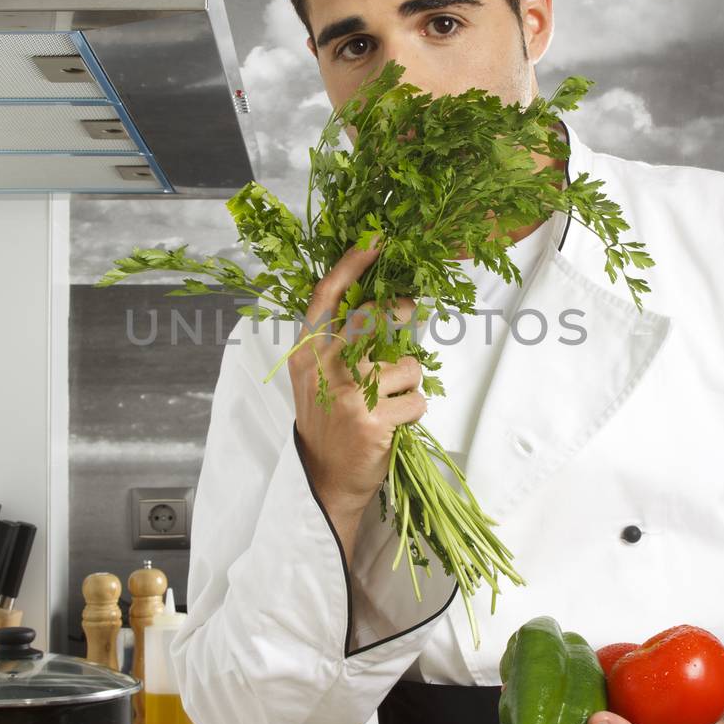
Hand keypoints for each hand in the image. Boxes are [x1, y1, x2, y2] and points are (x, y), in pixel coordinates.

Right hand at [290, 238, 425, 522]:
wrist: (322, 482)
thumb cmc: (327, 423)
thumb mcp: (316, 379)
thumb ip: (336, 343)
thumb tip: (381, 303)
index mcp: (306, 354)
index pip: (327, 298)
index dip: (352, 265)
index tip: (376, 240)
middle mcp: (324, 369)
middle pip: (372, 320)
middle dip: (400, 311)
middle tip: (409, 310)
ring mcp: (348, 395)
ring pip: (407, 364)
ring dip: (410, 381)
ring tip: (391, 400)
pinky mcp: (373, 422)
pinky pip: (416, 399)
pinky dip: (414, 411)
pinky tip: (395, 423)